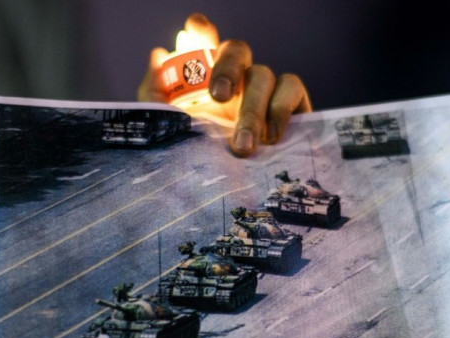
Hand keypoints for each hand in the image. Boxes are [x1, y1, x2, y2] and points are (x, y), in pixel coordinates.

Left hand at [137, 13, 311, 157]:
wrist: (229, 194)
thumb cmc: (197, 158)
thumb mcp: (170, 132)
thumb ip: (157, 95)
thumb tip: (158, 54)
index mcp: (205, 75)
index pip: (203, 40)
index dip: (201, 31)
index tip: (194, 31)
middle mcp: (237, 75)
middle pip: (238, 50)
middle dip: (227, 69)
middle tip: (218, 97)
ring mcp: (265, 87)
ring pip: (264, 75)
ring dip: (253, 109)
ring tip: (244, 146)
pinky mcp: (292, 102)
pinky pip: (292, 88)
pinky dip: (281, 110)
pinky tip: (272, 137)